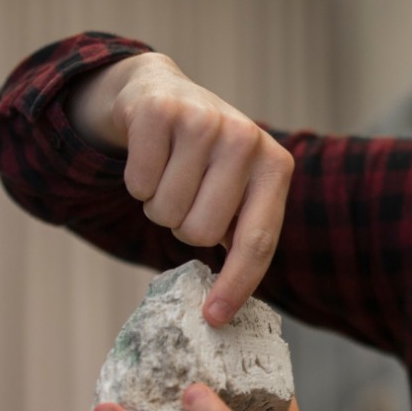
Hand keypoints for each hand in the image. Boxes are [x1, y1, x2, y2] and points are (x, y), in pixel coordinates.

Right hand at [67, 53, 293, 324]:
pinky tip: (150, 154)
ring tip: (171, 172)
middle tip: (187, 195)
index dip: (235, 284)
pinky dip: (136, 181)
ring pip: (165, 211)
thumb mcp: (239, 190)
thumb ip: (242, 236)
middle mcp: (247, 139)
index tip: (214, 318)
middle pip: (200, 233)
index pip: (257, 241)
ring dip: (158, 203)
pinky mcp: (161, 111)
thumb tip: (224, 308)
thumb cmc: (208, 159)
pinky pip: (138, 184)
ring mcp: (205, 120)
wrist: (164, 92)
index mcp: (275, 166)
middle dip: (183, 225)